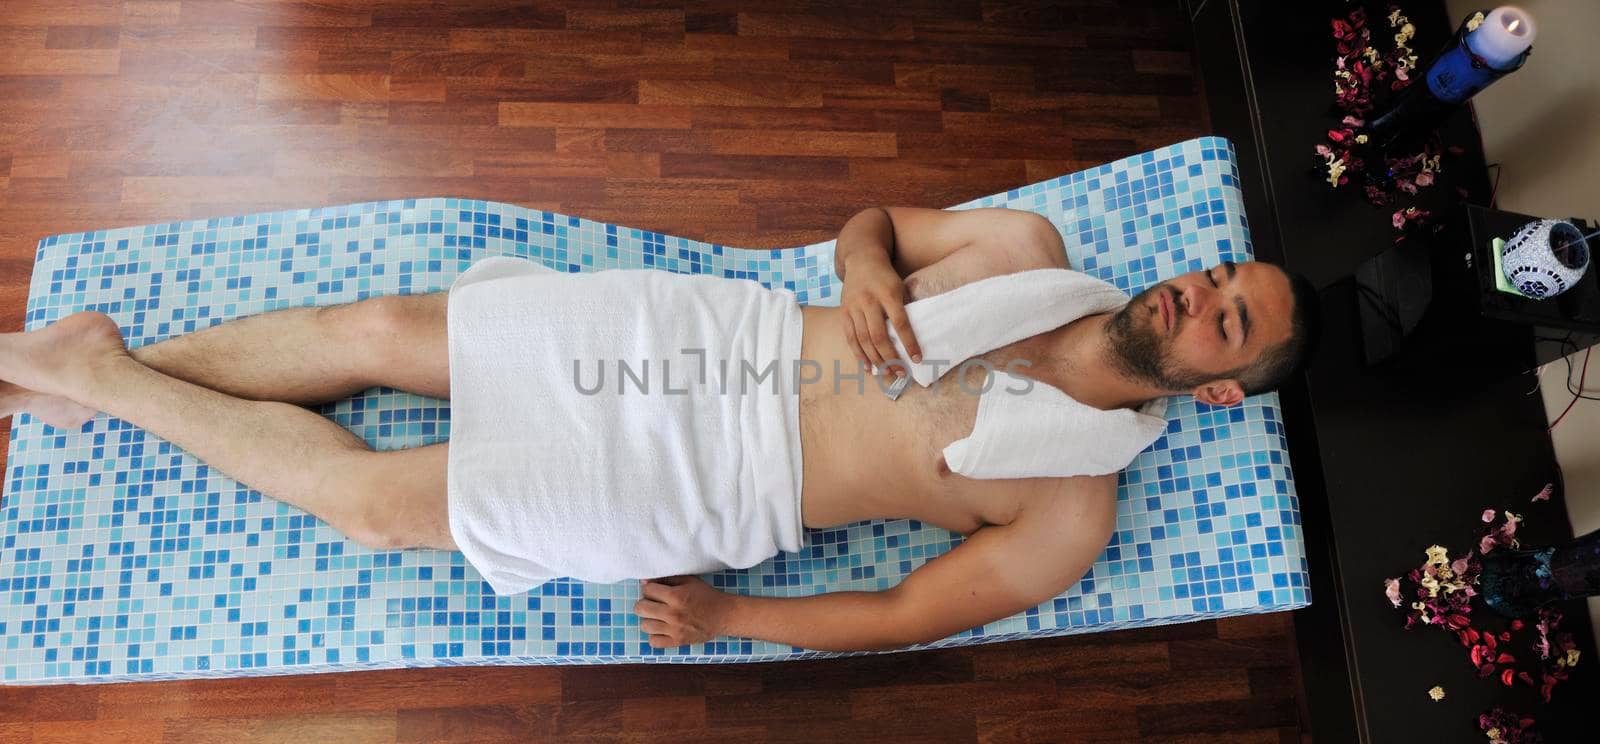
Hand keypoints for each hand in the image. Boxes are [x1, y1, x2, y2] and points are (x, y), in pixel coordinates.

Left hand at [633, 575, 730, 648]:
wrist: (723, 615)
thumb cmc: (705, 596)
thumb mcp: (689, 581)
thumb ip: (667, 579)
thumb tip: (644, 582)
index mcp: (676, 596)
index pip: (647, 590)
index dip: (650, 589)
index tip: (656, 591)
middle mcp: (673, 613)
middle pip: (640, 608)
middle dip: (645, 604)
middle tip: (654, 604)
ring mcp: (674, 629)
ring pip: (645, 626)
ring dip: (649, 620)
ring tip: (658, 617)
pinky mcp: (677, 642)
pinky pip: (653, 642)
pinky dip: (655, 636)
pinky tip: (662, 629)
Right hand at [839, 257, 920, 376]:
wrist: (862, 259)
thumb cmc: (886, 277)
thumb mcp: (900, 285)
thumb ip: (906, 307)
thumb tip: (919, 335)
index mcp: (888, 294)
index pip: (900, 323)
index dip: (909, 343)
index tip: (917, 359)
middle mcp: (869, 301)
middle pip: (879, 336)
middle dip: (890, 357)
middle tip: (901, 373)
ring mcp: (854, 307)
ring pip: (864, 340)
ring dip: (875, 360)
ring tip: (886, 374)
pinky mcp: (844, 312)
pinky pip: (850, 337)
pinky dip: (859, 354)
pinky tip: (868, 367)